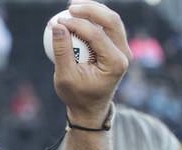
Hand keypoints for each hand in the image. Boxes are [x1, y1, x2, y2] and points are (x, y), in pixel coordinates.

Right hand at [51, 0, 130, 125]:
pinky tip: (78, 14)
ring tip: (72, 6)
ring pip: (112, 20)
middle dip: (91, 9)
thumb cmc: (76, 95)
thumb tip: (56, 25)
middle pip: (112, 21)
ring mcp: (124, 48)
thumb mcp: (64, 77)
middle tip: (70, 6)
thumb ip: (61, 51)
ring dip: (94, 10)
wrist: (90, 107)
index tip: (58, 21)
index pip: (97, 35)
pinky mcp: (117, 46)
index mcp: (115, 63)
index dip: (77, 24)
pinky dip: (94, 18)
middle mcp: (124, 53)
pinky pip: (108, 26)